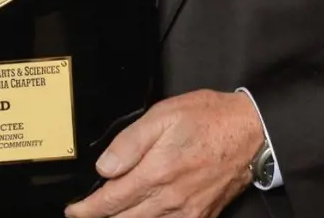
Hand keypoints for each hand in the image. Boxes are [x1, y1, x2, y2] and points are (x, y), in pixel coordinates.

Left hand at [65, 90, 263, 217]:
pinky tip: (143, 217)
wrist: (249, 132)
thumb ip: (130, 142)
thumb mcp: (163, 115)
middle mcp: (170, 199)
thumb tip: (104, 167)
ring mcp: (187, 212)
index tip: (73, 210)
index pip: (112, 199)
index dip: (88, 208)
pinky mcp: (201, 216)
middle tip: (84, 214)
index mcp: (157, 172)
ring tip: (109, 216)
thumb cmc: (207, 118)